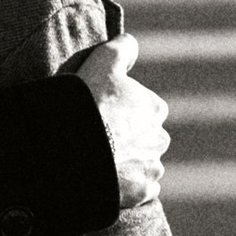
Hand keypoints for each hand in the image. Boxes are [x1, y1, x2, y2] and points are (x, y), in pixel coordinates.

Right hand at [76, 32, 167, 207]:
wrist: (75, 152)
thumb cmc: (88, 104)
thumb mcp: (101, 62)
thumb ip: (121, 48)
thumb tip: (131, 42)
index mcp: (155, 108)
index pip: (141, 108)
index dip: (118, 111)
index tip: (98, 115)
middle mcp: (160, 138)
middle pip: (143, 138)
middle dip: (126, 139)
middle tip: (98, 140)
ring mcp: (152, 167)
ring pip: (142, 164)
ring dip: (126, 164)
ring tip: (99, 162)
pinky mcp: (142, 192)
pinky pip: (139, 190)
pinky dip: (126, 186)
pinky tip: (106, 180)